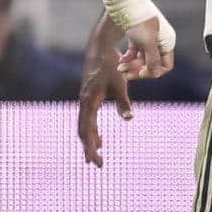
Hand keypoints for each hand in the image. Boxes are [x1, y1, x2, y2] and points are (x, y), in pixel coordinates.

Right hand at [77, 15, 130, 166]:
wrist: (100, 47)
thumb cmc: (110, 65)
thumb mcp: (119, 84)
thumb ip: (123, 103)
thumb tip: (129, 119)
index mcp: (88, 102)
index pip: (86, 131)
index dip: (90, 148)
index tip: (95, 162)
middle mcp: (84, 102)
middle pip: (83, 131)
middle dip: (89, 148)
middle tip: (97, 164)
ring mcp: (85, 99)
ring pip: (84, 125)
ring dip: (90, 139)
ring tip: (99, 151)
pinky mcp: (88, 96)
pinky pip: (87, 118)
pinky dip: (92, 129)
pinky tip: (99, 135)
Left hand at [116, 13, 174, 81]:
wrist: (126, 3)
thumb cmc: (139, 22)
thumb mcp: (148, 43)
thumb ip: (153, 60)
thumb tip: (155, 74)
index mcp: (167, 42)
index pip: (165, 66)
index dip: (153, 72)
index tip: (140, 72)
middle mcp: (160, 41)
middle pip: (151, 63)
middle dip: (137, 69)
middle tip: (123, 72)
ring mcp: (148, 38)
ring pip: (141, 58)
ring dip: (131, 64)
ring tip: (119, 67)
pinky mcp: (137, 35)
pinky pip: (134, 51)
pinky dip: (128, 57)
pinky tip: (121, 60)